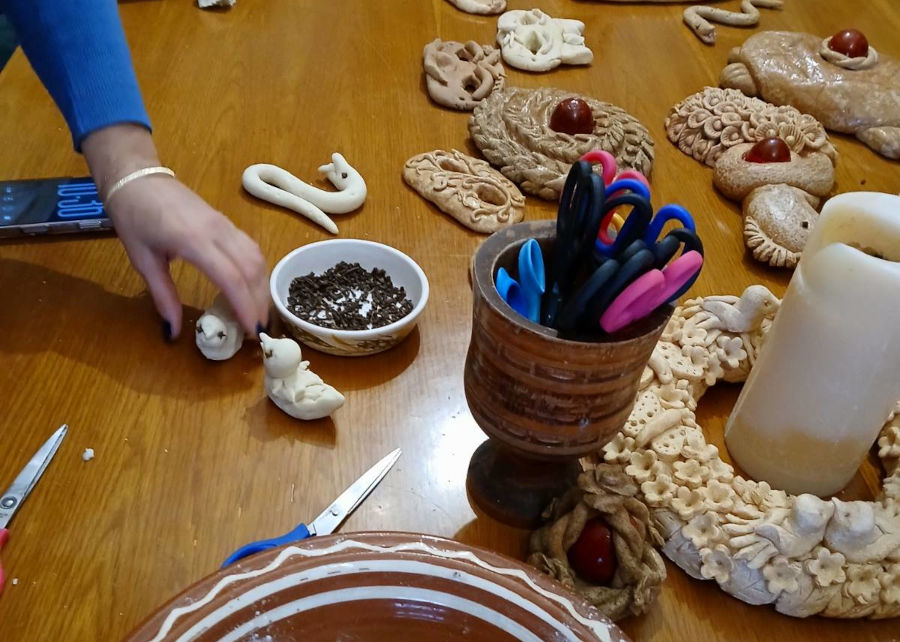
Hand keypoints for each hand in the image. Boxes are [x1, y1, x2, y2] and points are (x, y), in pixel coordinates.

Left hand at [82, 124, 267, 337]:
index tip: (252, 331)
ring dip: (263, 287)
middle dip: (260, 301)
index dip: (245, 305)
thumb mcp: (143, 261)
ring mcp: (225, 224)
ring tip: (260, 312)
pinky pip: (251, 248)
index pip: (231, 277)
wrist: (136, 177)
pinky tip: (255, 287)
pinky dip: (258, 271)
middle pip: (252, 269)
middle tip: (259, 330)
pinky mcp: (227, 223)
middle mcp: (217, 231)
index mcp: (192, 241)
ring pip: (257, 258)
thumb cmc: (134, 217)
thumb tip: (173, 332)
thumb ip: (163, 297)